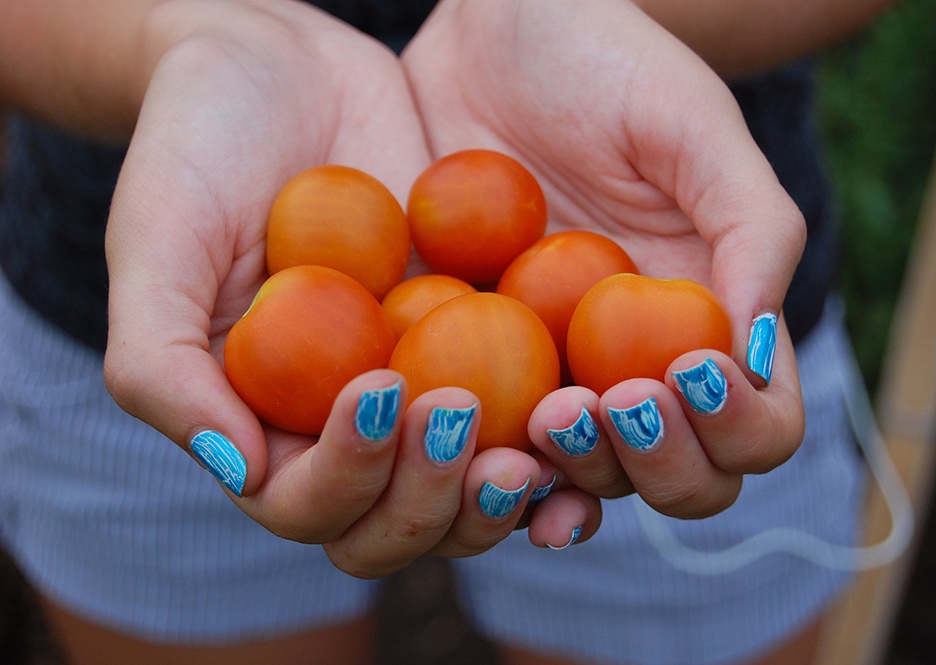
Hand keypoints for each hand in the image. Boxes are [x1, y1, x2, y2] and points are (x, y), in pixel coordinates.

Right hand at [102, 0, 597, 575]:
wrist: (284, 68)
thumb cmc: (199, 147)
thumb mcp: (157, 240)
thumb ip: (162, 365)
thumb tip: (238, 472)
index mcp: (265, 425)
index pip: (307, 504)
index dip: (346, 478)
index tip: (379, 390)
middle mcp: (344, 428)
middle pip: (397, 523)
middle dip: (435, 498)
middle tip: (466, 419)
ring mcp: (419, 390)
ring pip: (471, 490)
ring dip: (508, 484)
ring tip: (549, 423)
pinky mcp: (483, 344)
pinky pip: (528, 408)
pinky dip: (562, 427)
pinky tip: (594, 397)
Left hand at [403, 0, 806, 517]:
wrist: (495, 39)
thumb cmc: (609, 64)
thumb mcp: (693, 127)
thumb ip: (751, 231)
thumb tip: (754, 356)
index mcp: (714, 319)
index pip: (761, 425)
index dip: (739, 430)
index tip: (685, 371)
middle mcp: (645, 363)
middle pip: (683, 479)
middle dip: (654, 465)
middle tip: (598, 400)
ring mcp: (563, 370)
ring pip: (592, 480)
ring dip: (576, 475)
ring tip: (543, 414)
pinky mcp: (481, 359)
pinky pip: (496, 441)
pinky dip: (496, 468)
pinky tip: (478, 452)